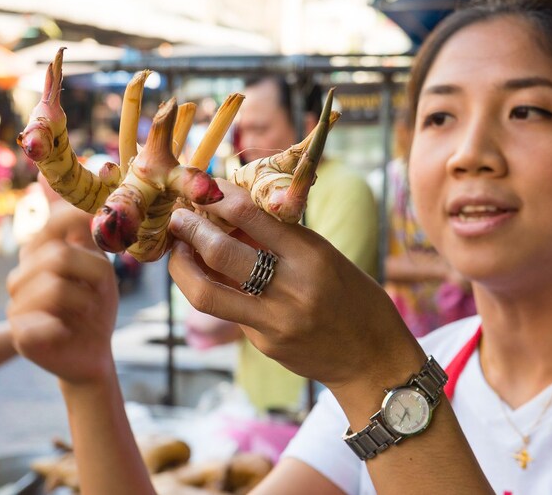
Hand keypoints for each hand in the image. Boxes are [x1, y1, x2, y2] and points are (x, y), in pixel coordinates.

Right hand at [6, 205, 118, 384]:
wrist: (92, 351)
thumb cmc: (94, 304)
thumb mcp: (97, 260)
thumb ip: (84, 226)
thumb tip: (62, 180)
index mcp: (40, 253)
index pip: (53, 223)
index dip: (78, 218)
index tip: (103, 226)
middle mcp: (22, 274)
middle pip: (58, 254)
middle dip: (94, 272)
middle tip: (104, 288)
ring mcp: (17, 304)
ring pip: (56, 287)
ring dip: (86, 300)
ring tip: (89, 310)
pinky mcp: (20, 334)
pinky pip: (42, 320)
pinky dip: (62, 325)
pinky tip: (65, 330)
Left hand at [167, 180, 424, 393]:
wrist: (373, 362)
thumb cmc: (355, 299)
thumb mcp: (325, 257)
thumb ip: (281, 239)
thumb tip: (229, 214)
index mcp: (312, 257)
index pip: (252, 216)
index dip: (219, 198)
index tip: (205, 189)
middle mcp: (291, 289)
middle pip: (220, 253)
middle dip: (190, 230)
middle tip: (177, 218)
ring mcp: (274, 322)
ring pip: (207, 293)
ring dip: (183, 266)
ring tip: (178, 250)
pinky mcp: (264, 344)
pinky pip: (229, 312)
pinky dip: (214, 290)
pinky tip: (211, 279)